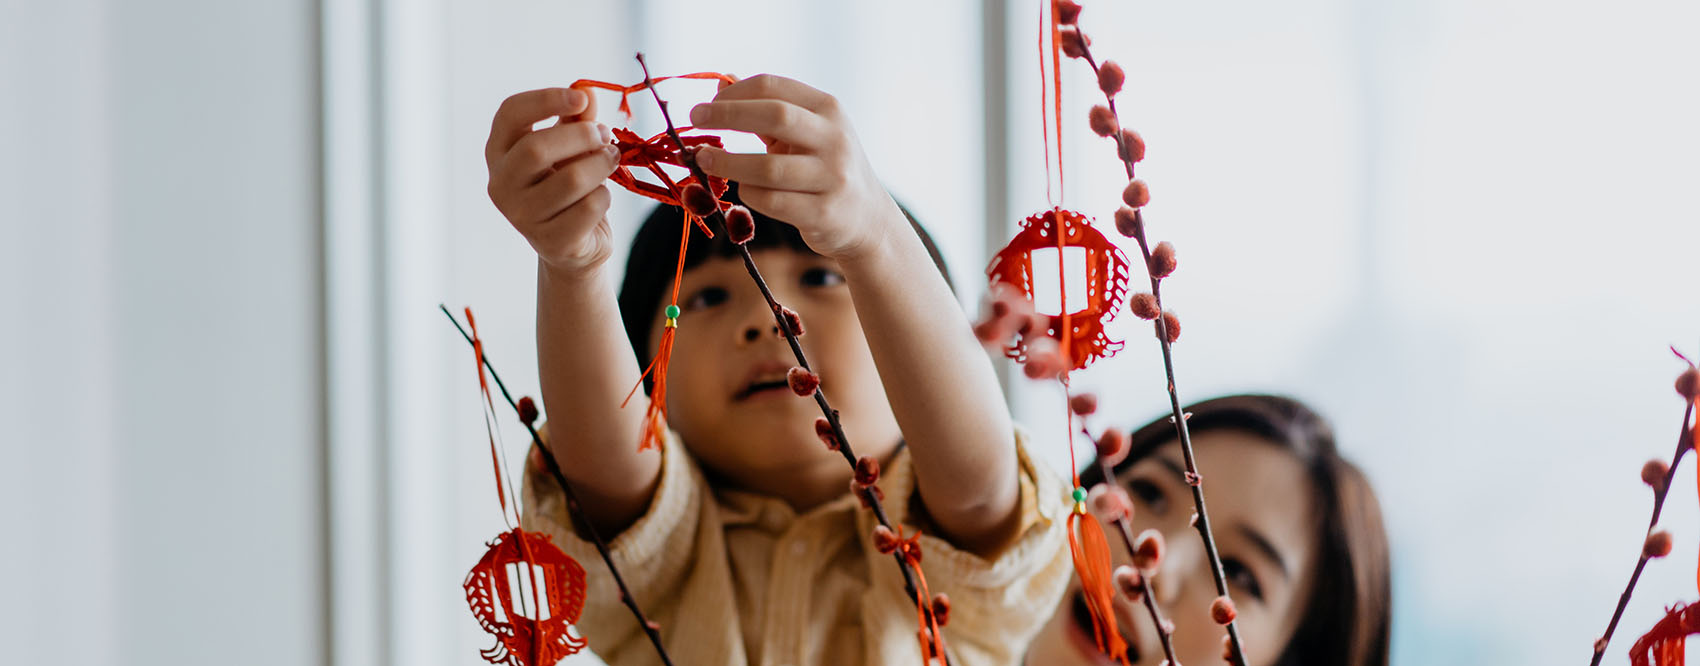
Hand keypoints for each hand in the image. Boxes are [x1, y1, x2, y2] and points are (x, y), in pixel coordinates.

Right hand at [486, 87, 620, 274]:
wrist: (574, 246)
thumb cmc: (567, 188)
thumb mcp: (569, 149)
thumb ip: (575, 120)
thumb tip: (586, 90)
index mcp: (499, 152)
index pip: (509, 114)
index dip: (545, 99)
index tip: (580, 99)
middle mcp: (501, 184)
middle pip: (537, 148)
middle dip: (581, 136)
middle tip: (604, 135)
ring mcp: (522, 217)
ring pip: (570, 179)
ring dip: (600, 164)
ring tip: (610, 161)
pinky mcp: (550, 241)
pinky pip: (589, 207)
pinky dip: (604, 196)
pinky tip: (601, 197)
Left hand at [688, 75, 904, 261]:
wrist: (866, 218)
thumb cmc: (824, 167)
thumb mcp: (808, 131)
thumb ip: (770, 110)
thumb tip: (723, 84)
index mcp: (828, 109)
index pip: (773, 88)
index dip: (733, 93)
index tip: (707, 105)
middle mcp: (834, 139)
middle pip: (775, 116)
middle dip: (727, 115)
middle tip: (695, 119)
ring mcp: (832, 177)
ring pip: (768, 168)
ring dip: (728, 162)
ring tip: (704, 160)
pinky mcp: (823, 213)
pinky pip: (772, 201)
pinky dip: (749, 193)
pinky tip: (742, 189)